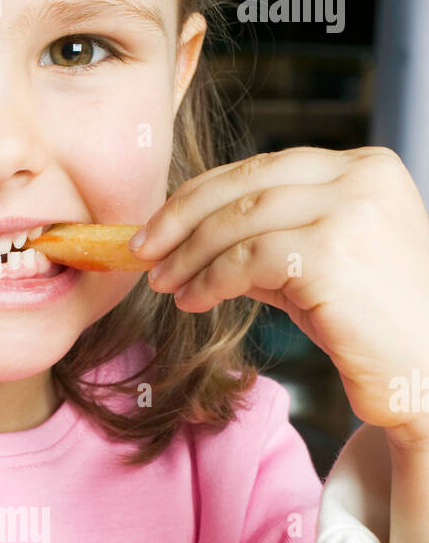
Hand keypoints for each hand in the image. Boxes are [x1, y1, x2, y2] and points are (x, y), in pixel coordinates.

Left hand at [131, 147, 428, 448]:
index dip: (201, 193)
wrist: (425, 375)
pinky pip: (249, 259)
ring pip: (241, 220)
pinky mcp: (333, 253)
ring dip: (190, 253)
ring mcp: (351, 211)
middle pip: (246, 184)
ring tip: (164, 283)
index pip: (263, 167)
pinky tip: (193, 300)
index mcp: (364, 167)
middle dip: (182, 217)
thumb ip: (265, 244)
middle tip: (142, 250)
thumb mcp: (314, 269)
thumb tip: (187, 241)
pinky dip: (211, 279)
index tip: (159, 225)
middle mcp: (361, 177)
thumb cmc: (371, 327)